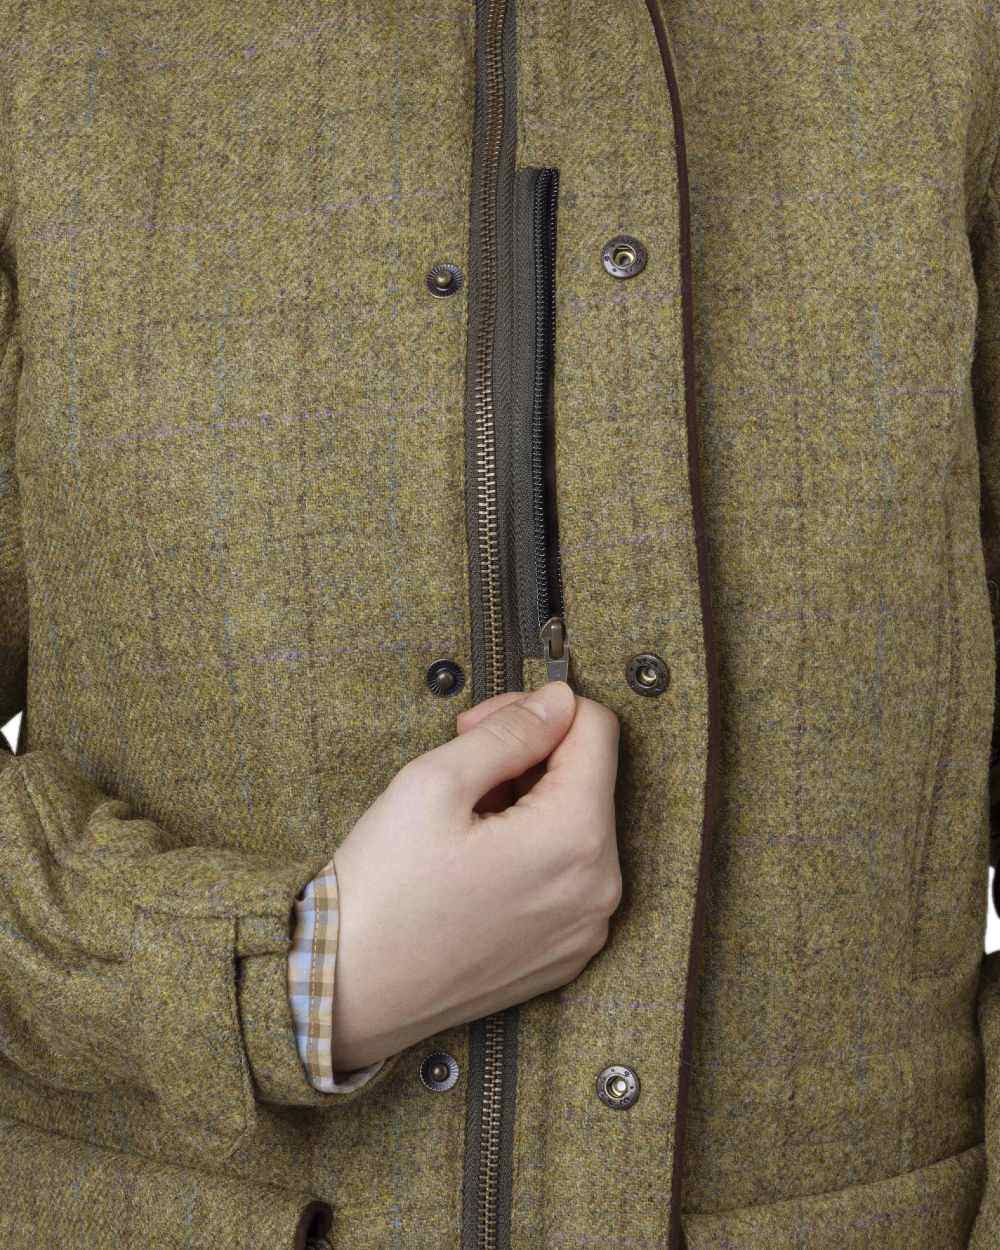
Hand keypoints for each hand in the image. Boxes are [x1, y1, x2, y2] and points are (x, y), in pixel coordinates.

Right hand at [328, 680, 622, 1069]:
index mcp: (575, 839)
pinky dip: (531, 854)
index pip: (595, 729)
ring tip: (460, 823)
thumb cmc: (380, 892)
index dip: (536, 708)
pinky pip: (567, 878)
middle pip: (589, 778)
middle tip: (459, 770)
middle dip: (529, 757)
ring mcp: (584, 931)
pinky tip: (474, 864)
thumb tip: (559, 701)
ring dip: (529, 805)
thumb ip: (510, 730)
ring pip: (578, 826)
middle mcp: (598, 890)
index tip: (480, 725)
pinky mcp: (564, 957)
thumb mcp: (435, 783)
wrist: (344, 996)